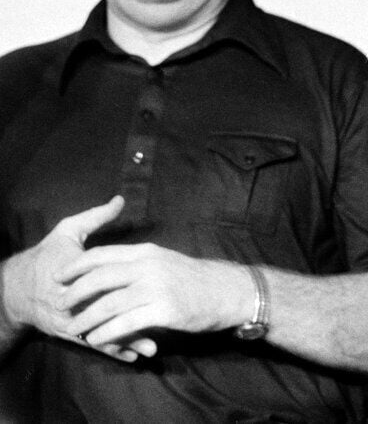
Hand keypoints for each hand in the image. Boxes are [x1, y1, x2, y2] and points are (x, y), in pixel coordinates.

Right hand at [1, 196, 155, 361]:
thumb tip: (119, 200)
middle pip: (109, 311)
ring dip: (127, 340)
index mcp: (77, 273)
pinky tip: (133, 356)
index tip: (158, 288)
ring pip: (103, 331)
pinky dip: (113, 349)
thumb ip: (95, 217)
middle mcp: (74, 299)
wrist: (16, 287)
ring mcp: (71, 318)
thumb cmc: (47, 255)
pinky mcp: (69, 331)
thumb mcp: (68, 231)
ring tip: (152, 348)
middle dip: (135, 319)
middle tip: (163, 322)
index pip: (106, 280)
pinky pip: (94, 342)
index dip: (131, 285)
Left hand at [56, 243, 250, 347]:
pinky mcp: (165, 311)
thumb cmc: (196, 278)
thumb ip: (139, 262)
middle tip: (60, 304)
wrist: (228, 291)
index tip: (59, 276)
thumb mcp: (166, 259)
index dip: (77, 266)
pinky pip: (126, 324)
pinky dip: (107, 333)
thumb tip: (111, 270)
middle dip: (75, 293)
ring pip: (109, 303)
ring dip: (87, 318)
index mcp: (147, 251)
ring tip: (74, 329)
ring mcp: (157, 288)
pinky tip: (97, 340)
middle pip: (100, 278)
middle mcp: (149, 267)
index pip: (103, 255)